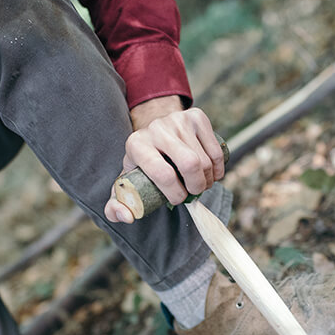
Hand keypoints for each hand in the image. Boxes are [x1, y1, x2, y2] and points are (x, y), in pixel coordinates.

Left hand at [105, 95, 224, 222]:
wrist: (154, 133)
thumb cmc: (141, 166)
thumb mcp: (125, 184)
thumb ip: (116, 207)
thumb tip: (127, 216)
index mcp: (135, 145)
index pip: (163, 174)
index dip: (176, 194)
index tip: (178, 199)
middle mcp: (156, 128)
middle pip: (190, 164)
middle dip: (197, 186)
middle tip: (193, 192)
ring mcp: (178, 120)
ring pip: (206, 160)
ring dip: (207, 180)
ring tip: (200, 184)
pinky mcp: (196, 117)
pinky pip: (216, 150)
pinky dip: (218, 169)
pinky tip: (210, 174)